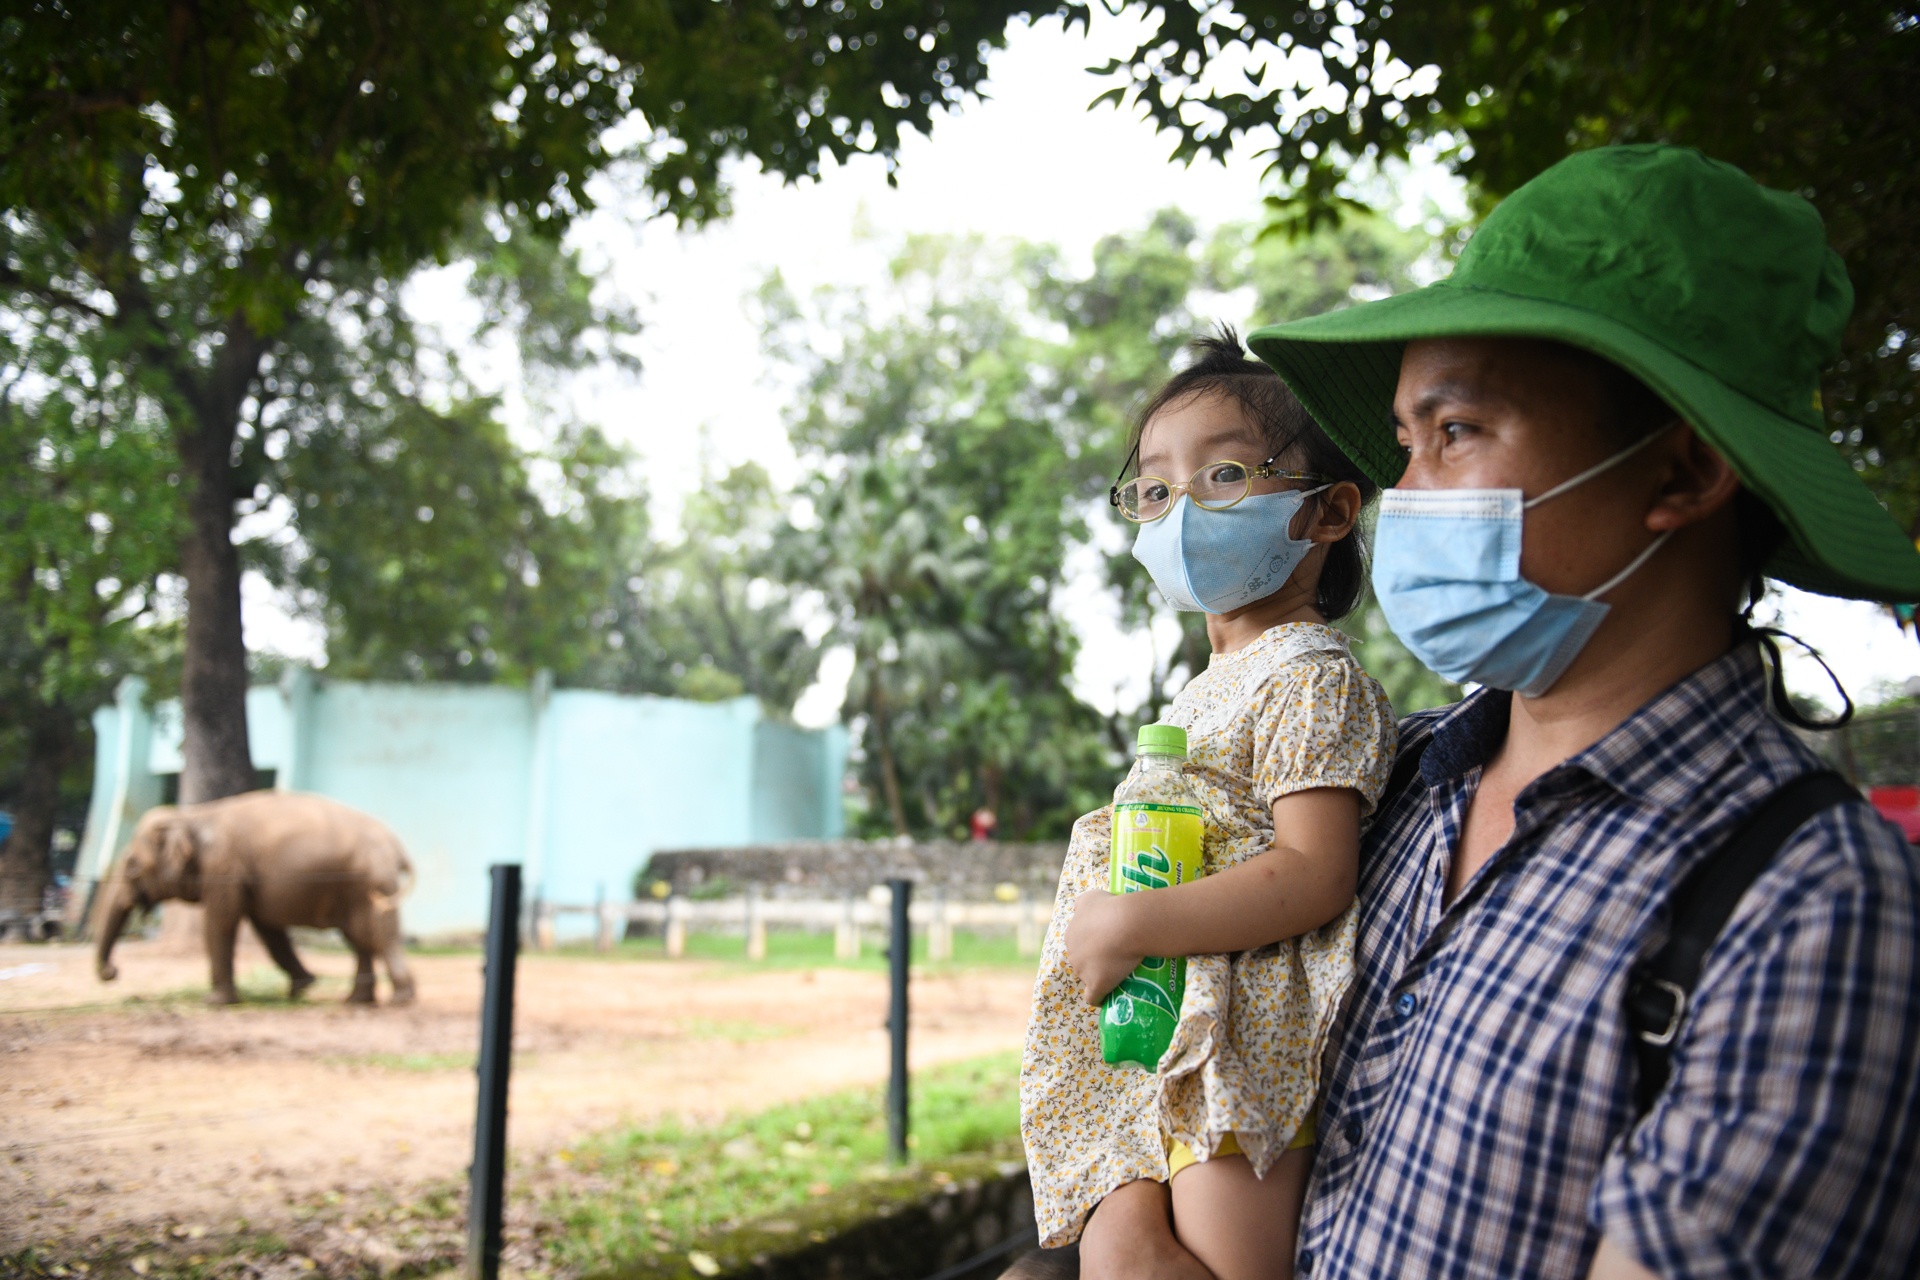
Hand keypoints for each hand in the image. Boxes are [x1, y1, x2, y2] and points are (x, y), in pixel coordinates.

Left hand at [1065, 889, 1144, 1006]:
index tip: (1110, 945)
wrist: (1126, 923)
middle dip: (1095, 962)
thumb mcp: (1092, 897)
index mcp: (1072, 934)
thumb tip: (1078, 907)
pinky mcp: (1096, 984)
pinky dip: (1100, 999)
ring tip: (1119, 978)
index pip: (1080, 945)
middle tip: (1118, 959)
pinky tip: (1108, 999)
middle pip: (1083, 962)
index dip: (1094, 946)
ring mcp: (1083, 971)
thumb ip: (1082, 903)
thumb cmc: (1112, 907)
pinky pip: (1093, 998)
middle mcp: (1073, 953)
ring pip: (1088, 978)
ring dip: (1100, 979)